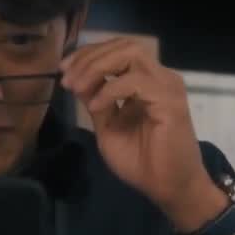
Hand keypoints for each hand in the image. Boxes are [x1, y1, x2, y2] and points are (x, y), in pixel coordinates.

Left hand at [60, 38, 223, 228]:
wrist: (168, 188)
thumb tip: (77, 79)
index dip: (88, 54)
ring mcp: (167, 86)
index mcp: (146, 81)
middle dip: (90, 57)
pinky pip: (135, 82)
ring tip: (77, 87)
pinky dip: (110, 89)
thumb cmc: (141, 162)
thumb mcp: (108, 127)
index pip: (117, 51)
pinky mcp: (171, 101)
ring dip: (97, 66)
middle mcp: (159, 77)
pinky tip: (96, 106)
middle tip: (67, 78)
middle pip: (124, 45)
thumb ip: (96, 100)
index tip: (63, 69)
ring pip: (131, 54)